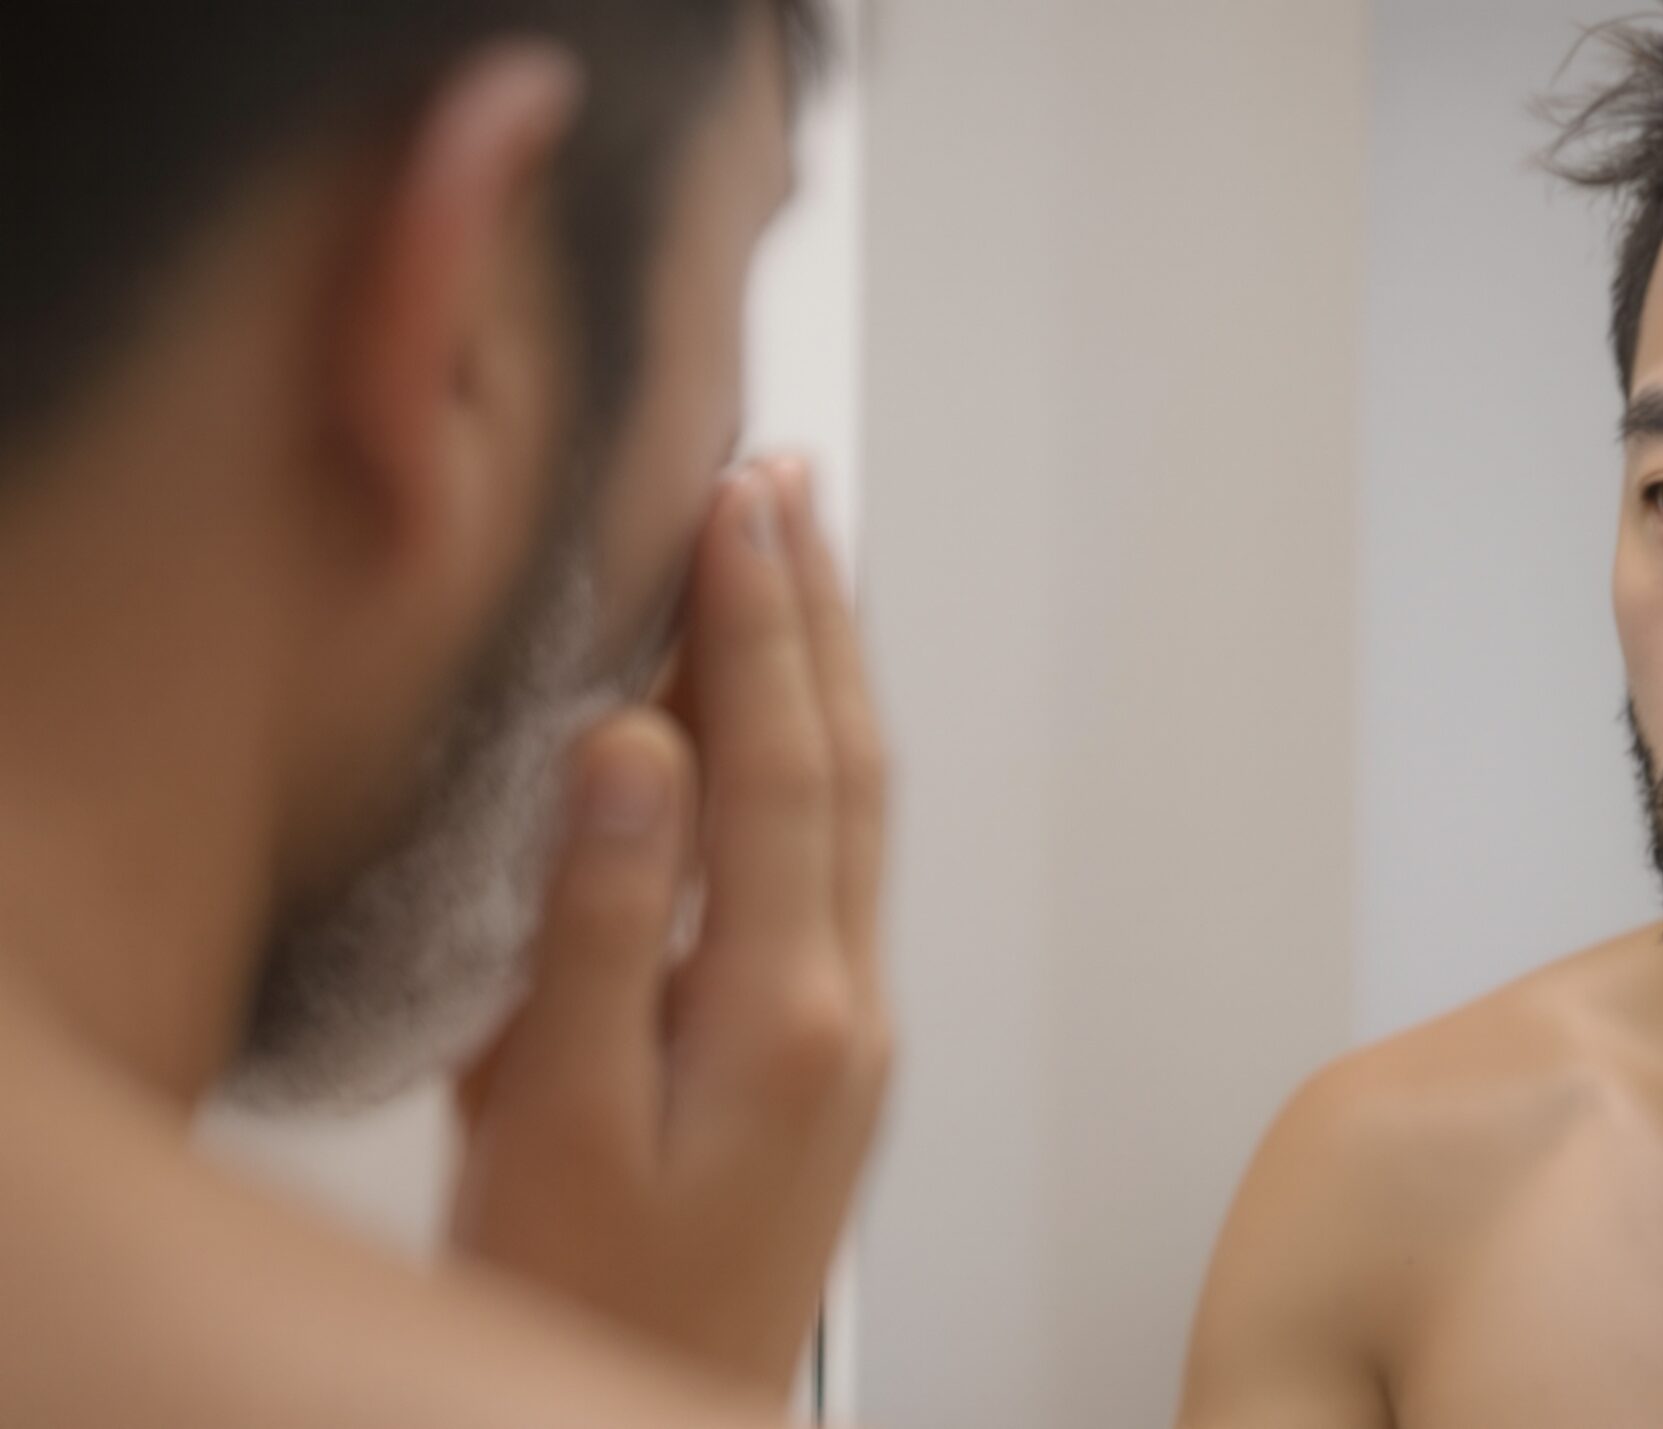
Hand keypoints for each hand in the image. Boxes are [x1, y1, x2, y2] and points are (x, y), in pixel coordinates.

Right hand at [448, 458, 891, 1401]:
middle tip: (788, 479)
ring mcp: (853, 1019)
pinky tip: (786, 716)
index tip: (738, 497)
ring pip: (859, 804)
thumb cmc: (592, 1293)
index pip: (781, 764)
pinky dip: (817, 754)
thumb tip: (636, 744)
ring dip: (831, 669)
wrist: (669, 1403)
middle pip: (846, 761)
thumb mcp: (556, 1119)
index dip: (757, 620)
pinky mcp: (831, 1041)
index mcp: (784, 1007)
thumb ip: (603, 926)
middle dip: (817, 609)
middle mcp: (846, 999)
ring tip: (802, 552)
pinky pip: (840, 856)